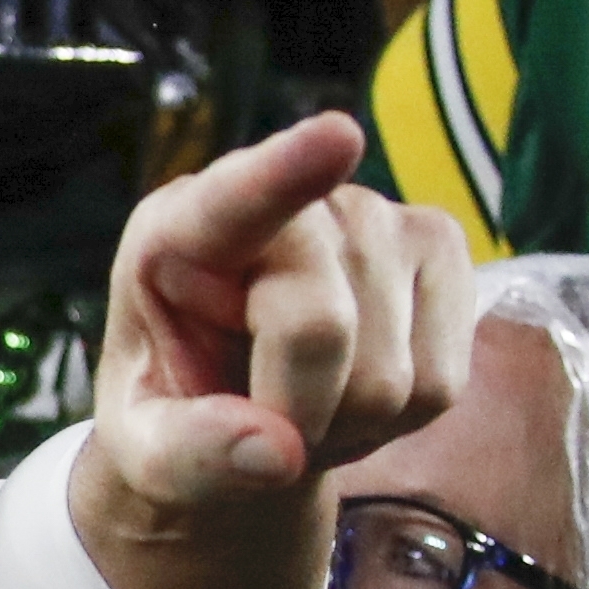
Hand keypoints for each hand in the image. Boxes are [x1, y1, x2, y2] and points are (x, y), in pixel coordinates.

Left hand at [72, 113, 470, 588]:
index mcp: (182, 230)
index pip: (237, 199)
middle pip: (318, 329)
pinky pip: (442, 382)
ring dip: (347, 422)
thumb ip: (187, 453)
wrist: (244, 408)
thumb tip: (278, 452)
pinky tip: (356, 389)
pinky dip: (401, 418)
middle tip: (259, 420)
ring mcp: (379, 216)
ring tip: (305, 400)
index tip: (337, 136)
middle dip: (293, 410)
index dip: (288, 172)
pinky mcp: (443, 248)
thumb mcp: (146, 452)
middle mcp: (291, 205)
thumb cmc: (178, 413)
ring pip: (391, 374)